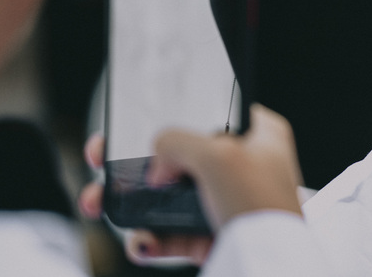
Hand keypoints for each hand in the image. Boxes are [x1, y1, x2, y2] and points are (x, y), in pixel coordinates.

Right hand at [79, 103, 302, 264]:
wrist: (272, 266)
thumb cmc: (262, 204)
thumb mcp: (218, 154)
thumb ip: (177, 143)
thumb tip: (156, 167)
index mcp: (259, 134)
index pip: (210, 110)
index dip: (172, 114)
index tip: (133, 123)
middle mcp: (244, 164)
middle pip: (179, 155)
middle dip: (134, 163)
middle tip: (101, 163)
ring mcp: (227, 201)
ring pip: (169, 197)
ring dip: (132, 204)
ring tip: (100, 205)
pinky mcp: (215, 235)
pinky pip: (174, 233)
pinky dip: (152, 239)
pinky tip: (142, 243)